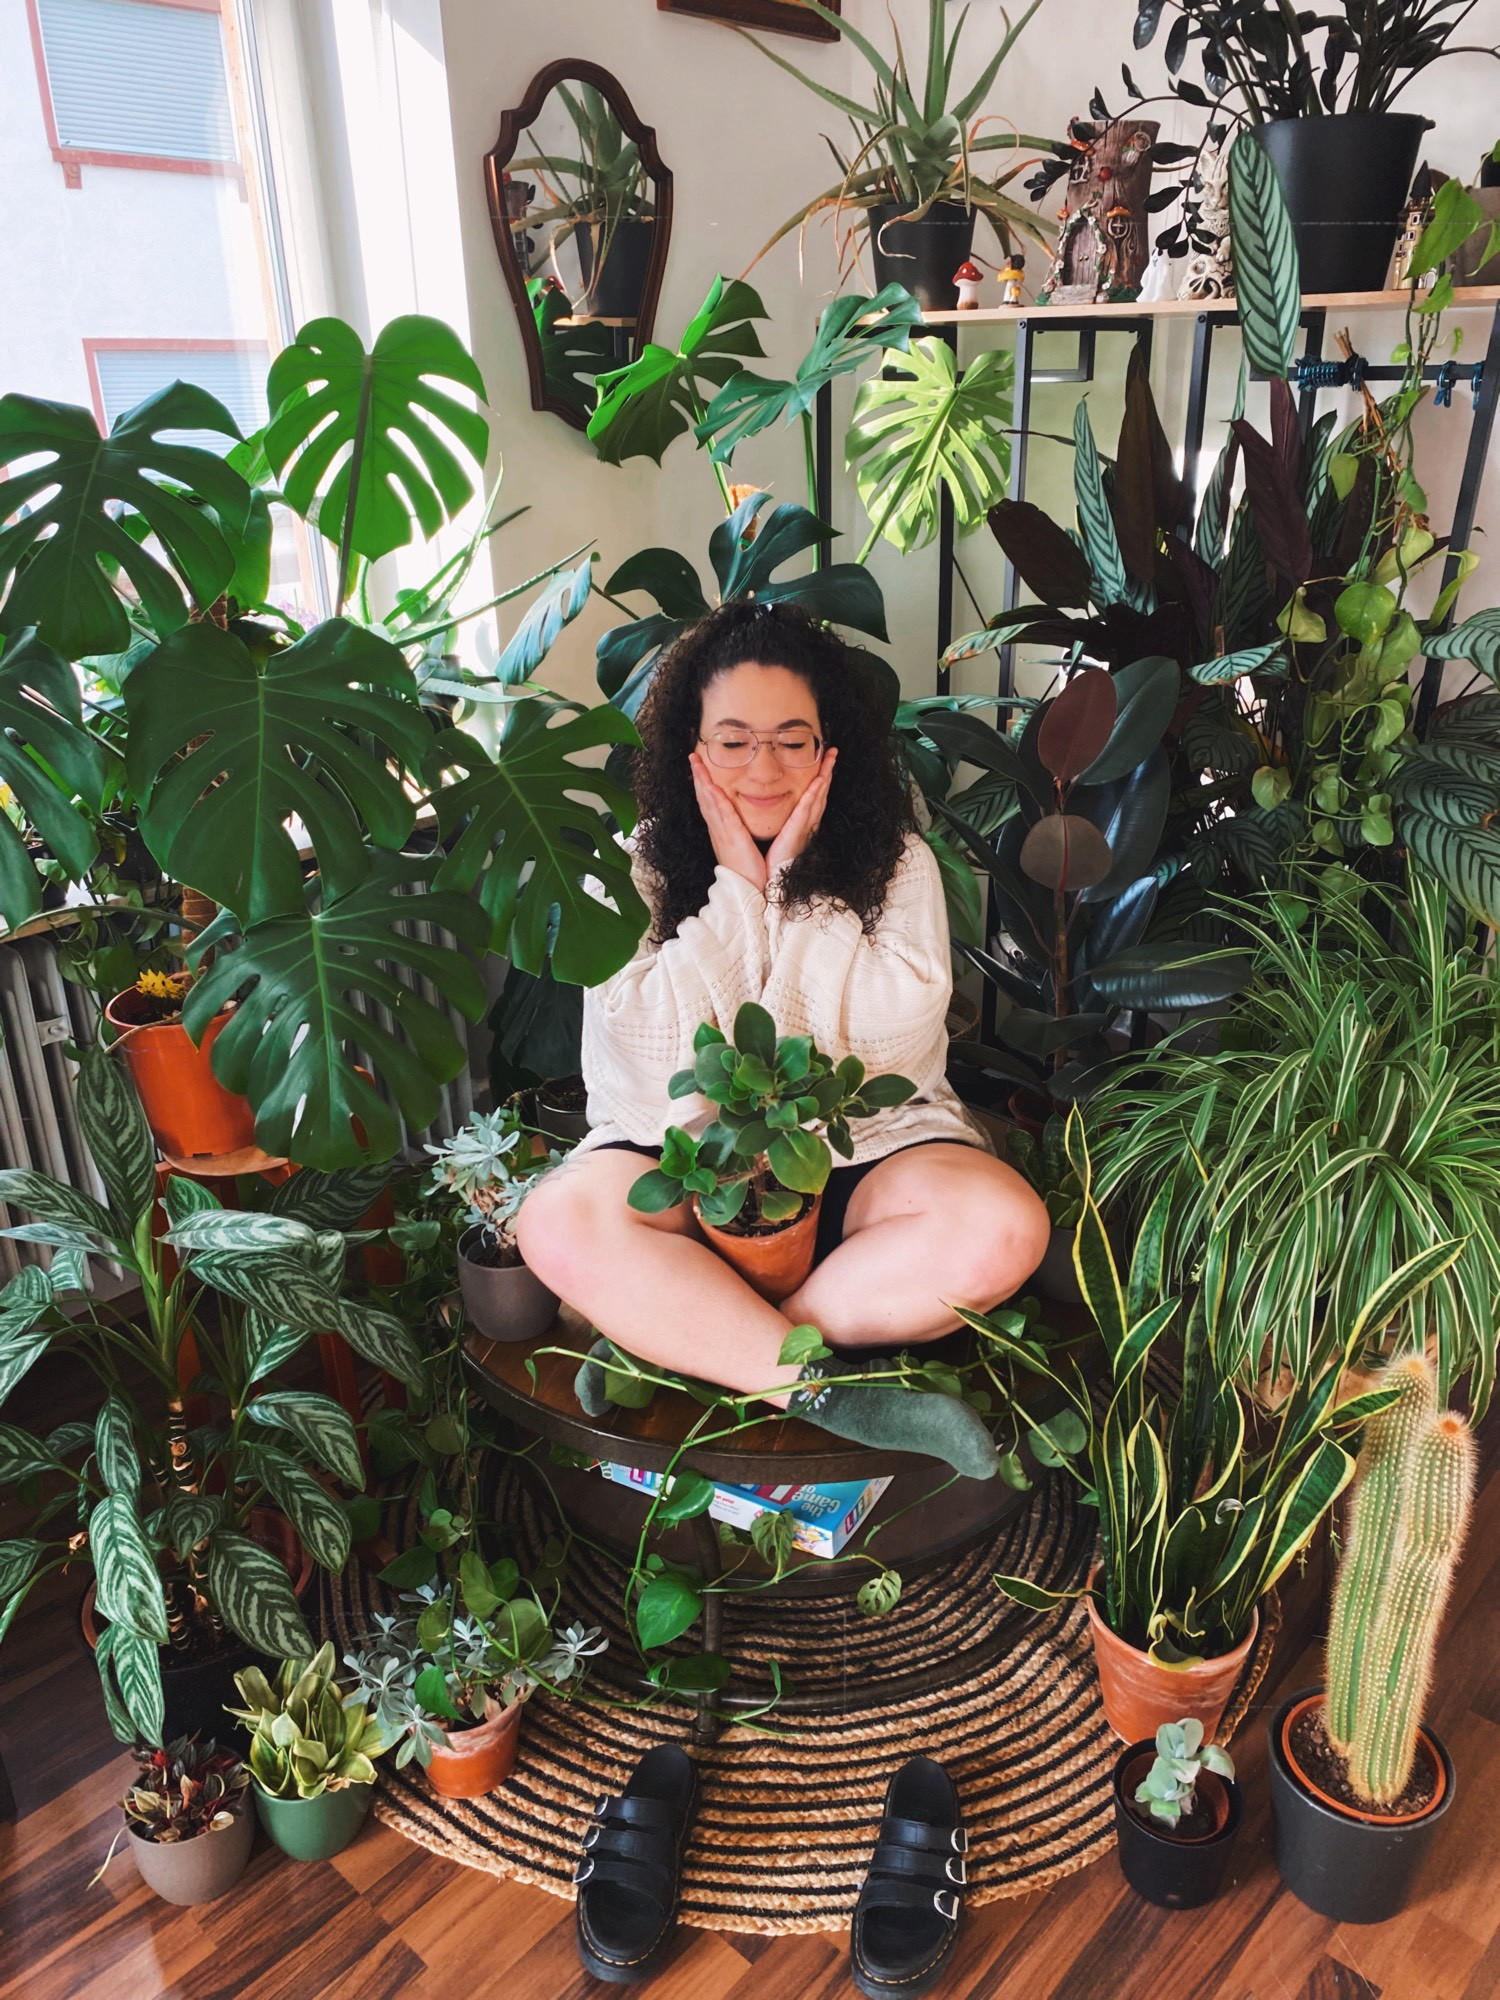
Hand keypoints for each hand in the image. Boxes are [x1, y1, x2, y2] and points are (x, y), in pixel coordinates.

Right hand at [690, 752, 766, 891]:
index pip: (710, 803)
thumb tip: (739, 824)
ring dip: (702, 782)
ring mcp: (723, 834)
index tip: (700, 767)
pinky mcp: (732, 839)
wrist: (747, 893)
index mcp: (722, 831)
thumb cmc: (748, 873)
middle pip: (705, 799)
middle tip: (692, 757)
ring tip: (697, 763)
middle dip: (698, 777)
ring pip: (709, 803)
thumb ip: (739, 833)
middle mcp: (718, 830)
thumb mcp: (742, 847)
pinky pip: (723, 816)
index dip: (704, 785)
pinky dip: (715, 800)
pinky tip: (711, 787)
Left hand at [765, 748, 836, 880]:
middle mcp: (804, 825)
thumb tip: (766, 809)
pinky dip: (813, 796)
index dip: (819, 778)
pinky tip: (819, 782)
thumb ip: (774, 824)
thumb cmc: (767, 865)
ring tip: (831, 759)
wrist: (765, 886)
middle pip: (819, 793)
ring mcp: (802, 829)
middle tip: (833, 752)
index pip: (811, 797)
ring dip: (825, 777)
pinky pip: (806, 811)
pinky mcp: (796, 834)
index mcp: (798, 825)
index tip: (823, 760)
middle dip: (827, 772)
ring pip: (817, 798)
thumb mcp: (772, 837)